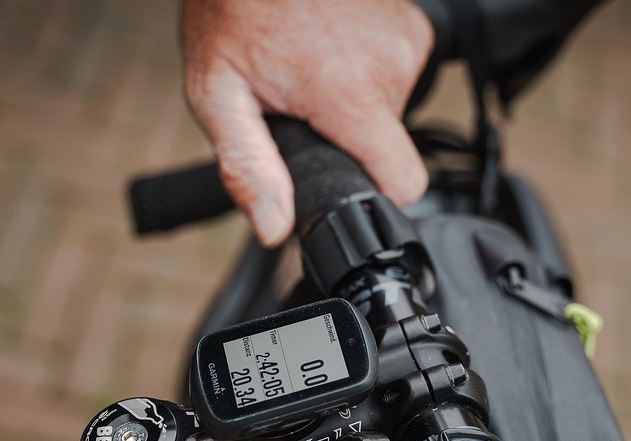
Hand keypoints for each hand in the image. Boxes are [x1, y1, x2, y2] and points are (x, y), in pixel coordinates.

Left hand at [182, 0, 432, 246]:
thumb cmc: (231, 6)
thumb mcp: (217, 94)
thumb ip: (247, 167)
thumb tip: (273, 228)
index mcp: (352, 97)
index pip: (403, 186)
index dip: (370, 196)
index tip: (338, 181)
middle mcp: (392, 68)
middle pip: (387, 148)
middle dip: (344, 139)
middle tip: (298, 104)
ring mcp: (407, 41)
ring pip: (390, 111)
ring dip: (351, 102)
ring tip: (308, 68)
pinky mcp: (413, 24)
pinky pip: (395, 74)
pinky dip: (363, 70)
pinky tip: (329, 47)